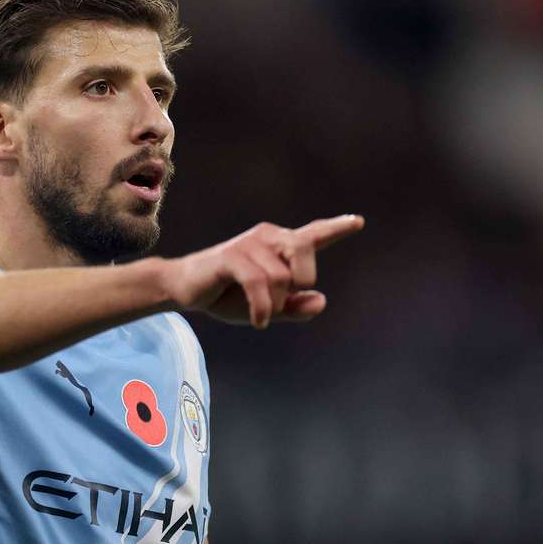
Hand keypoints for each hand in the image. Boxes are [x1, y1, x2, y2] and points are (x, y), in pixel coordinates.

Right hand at [162, 215, 363, 327]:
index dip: (336, 228)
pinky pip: (259, 283)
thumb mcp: (268, 308)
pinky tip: (258, 321)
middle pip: (304, 255)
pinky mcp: (231, 256)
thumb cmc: (228, 295)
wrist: (185, 290)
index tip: (357, 222)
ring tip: (258, 310)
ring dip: (273, 303)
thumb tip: (320, 300)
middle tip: (279, 301)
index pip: (313, 235)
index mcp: (279, 246)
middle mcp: (267, 237)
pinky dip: (262, 307)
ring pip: (281, 278)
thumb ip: (295, 307)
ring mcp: (248, 244)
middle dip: (299, 282)